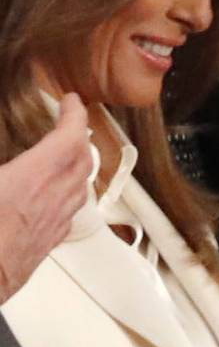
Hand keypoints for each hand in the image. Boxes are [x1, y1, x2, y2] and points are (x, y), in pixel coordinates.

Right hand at [0, 98, 89, 302]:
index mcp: (32, 180)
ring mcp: (52, 226)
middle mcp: (51, 202)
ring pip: (80, 188)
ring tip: (67, 154)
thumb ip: (1, 169)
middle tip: (71, 123)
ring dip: (78, 166)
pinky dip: (69, 193)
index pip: (69, 139)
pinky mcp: (46, 245)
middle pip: (82, 163)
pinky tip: (56, 195)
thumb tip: (4, 169)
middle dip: (80, 138)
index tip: (72, 101)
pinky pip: (69, 212)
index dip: (75, 116)